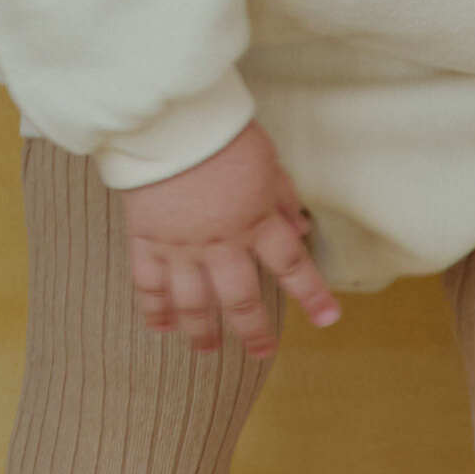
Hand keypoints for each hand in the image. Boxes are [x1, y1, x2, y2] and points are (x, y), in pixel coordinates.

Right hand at [119, 122, 341, 355]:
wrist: (167, 121)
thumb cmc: (221, 134)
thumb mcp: (266, 161)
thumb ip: (282, 199)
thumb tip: (301, 229)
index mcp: (256, 220)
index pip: (291, 265)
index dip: (312, 294)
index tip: (327, 318)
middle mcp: (221, 243)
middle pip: (241, 298)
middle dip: (254, 330)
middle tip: (262, 352)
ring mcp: (180, 246)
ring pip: (193, 302)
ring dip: (202, 330)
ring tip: (207, 349)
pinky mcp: (146, 240)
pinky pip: (148, 283)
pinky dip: (154, 308)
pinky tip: (160, 327)